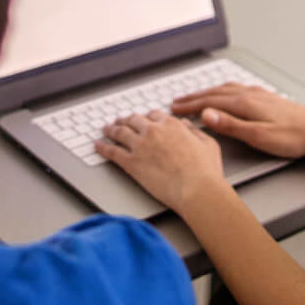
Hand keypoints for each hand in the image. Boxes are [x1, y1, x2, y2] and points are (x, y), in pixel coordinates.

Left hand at [96, 111, 229, 211]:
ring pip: (119, 132)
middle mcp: (153, 131)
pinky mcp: (131, 163)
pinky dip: (102, 147)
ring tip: (105, 129)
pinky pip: (111, 151)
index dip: (146, 118)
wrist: (196, 189)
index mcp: (171, 124)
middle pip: (133, 120)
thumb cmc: (206, 171)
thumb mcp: (208, 143)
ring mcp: (140, 146)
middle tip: (119, 122)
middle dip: (125, 120)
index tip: (142, 120)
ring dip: (110, 129)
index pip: (153, 115)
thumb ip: (194, 131)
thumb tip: (186, 125)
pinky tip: (97, 145)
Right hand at [170, 83, 304, 159]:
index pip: (209, 102)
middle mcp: (250, 94)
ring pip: (225, 89)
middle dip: (194, 97)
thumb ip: (231, 125)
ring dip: (207, 93)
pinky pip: (237, 89)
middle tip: (176, 102)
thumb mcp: (258, 136)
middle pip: (215, 93)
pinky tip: (225, 93)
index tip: (174, 109)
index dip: (190, 106)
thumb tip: (207, 114)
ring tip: (195, 97)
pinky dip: (222, 91)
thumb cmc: (293, 137)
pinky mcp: (266, 97)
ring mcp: (259, 94)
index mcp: (245, 103)